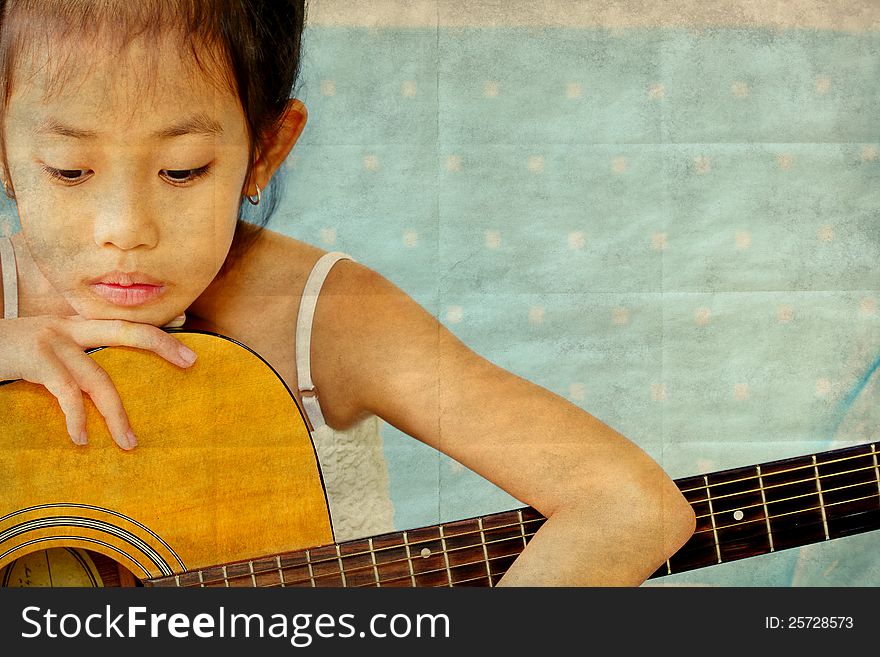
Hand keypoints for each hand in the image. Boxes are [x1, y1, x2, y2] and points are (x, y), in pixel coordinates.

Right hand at [0, 315, 196, 448]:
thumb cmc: (4, 356)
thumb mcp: (41, 355)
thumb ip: (69, 367)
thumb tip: (98, 397)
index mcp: (73, 327)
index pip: (123, 326)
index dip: (156, 336)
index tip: (187, 351)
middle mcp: (67, 327)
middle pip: (124, 331)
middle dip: (160, 344)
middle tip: (191, 362)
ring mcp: (51, 340)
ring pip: (97, 378)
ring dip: (115, 414)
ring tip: (128, 442)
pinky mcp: (34, 358)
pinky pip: (65, 392)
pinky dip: (76, 417)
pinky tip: (81, 438)